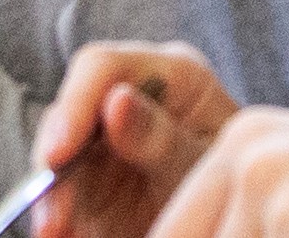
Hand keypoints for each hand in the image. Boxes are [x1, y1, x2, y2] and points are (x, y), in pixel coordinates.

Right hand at [29, 42, 242, 237]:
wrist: (240, 222)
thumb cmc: (239, 183)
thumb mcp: (207, 163)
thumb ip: (163, 138)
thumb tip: (114, 101)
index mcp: (166, 77)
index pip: (102, 68)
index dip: (74, 103)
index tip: (60, 152)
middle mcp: (125, 101)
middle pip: (68, 114)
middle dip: (53, 160)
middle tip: (52, 204)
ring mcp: (103, 142)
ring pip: (55, 159)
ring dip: (49, 198)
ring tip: (53, 232)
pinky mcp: (88, 183)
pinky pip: (57, 196)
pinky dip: (53, 217)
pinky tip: (55, 235)